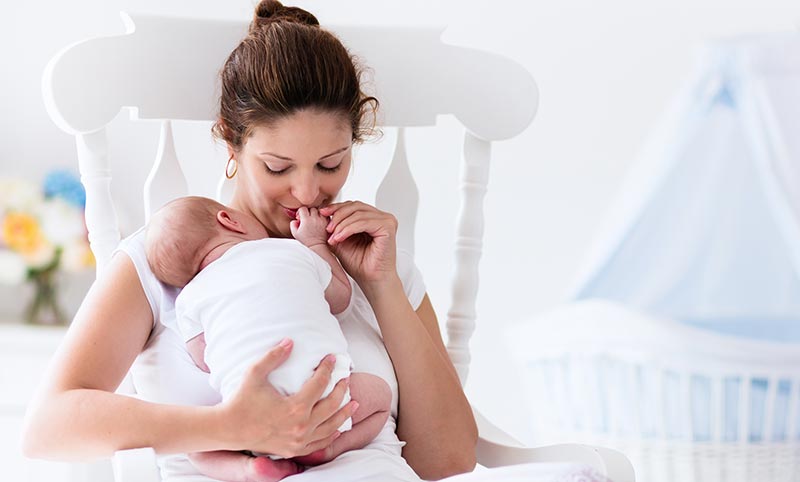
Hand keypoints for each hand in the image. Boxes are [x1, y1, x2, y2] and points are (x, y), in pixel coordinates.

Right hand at [217, 339, 356, 457]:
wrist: (229, 429)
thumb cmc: (241, 400)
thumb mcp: (255, 374)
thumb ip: (273, 356)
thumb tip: (290, 340)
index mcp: (294, 407)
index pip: (319, 384)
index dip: (327, 369)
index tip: (332, 358)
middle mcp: (301, 426)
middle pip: (331, 406)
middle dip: (341, 390)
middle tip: (346, 379)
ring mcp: (299, 440)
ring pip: (330, 427)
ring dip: (344, 414)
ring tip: (354, 403)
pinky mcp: (294, 450)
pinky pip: (320, 444)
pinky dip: (332, 435)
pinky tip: (338, 428)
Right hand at [290, 207, 328, 246]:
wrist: (317, 247)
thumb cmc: (306, 241)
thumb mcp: (295, 233)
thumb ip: (293, 224)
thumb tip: (296, 219)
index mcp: (306, 220)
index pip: (303, 208)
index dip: (300, 212)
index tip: (300, 217)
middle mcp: (315, 218)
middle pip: (312, 208)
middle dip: (308, 212)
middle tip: (307, 218)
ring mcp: (322, 220)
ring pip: (319, 210)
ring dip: (316, 213)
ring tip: (313, 219)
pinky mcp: (328, 222)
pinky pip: (326, 215)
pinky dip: (323, 216)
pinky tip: (319, 221)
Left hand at [319, 201, 397, 284]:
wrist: (371, 280)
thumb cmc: (360, 264)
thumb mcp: (342, 241)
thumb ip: (335, 227)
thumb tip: (322, 213)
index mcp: (372, 218)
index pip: (353, 206)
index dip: (336, 208)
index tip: (322, 213)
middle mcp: (381, 217)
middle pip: (355, 206)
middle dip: (338, 215)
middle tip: (327, 228)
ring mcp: (387, 220)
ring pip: (358, 213)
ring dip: (342, 225)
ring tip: (333, 237)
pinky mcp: (388, 226)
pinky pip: (364, 222)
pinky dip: (349, 229)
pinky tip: (340, 237)